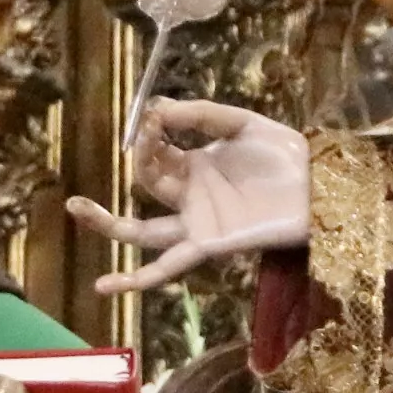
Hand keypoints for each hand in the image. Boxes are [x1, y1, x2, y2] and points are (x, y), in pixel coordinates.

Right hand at [68, 100, 310, 294]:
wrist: (317, 187)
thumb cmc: (285, 155)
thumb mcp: (241, 123)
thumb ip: (200, 115)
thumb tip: (157, 106)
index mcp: (196, 165)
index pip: (157, 151)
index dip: (151, 132)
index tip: (158, 116)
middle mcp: (190, 197)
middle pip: (146, 182)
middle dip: (139, 158)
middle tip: (142, 139)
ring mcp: (196, 225)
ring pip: (142, 230)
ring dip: (107, 223)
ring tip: (75, 208)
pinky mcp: (207, 246)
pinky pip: (165, 268)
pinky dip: (135, 279)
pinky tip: (103, 286)